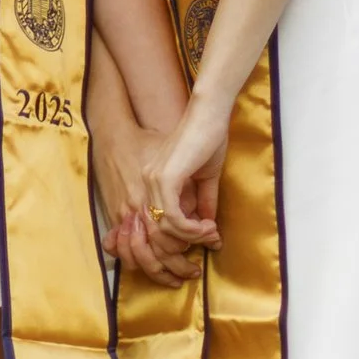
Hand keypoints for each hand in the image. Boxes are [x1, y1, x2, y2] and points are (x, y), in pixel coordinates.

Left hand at [138, 89, 231, 246]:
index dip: (180, 237)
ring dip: (191, 236)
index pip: (156, 224)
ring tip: (211, 231)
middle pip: (156, 232)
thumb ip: (203, 203)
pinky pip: (172, 218)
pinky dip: (190, 228)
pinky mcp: (165, 180)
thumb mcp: (205, 179)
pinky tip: (207, 225)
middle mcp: (147, 182)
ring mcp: (153, 181)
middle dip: (184, 242)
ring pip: (164, 228)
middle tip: (210, 239)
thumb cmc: (208, 140)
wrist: (209, 116)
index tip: (207, 237)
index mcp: (152, 182)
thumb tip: (210, 231)